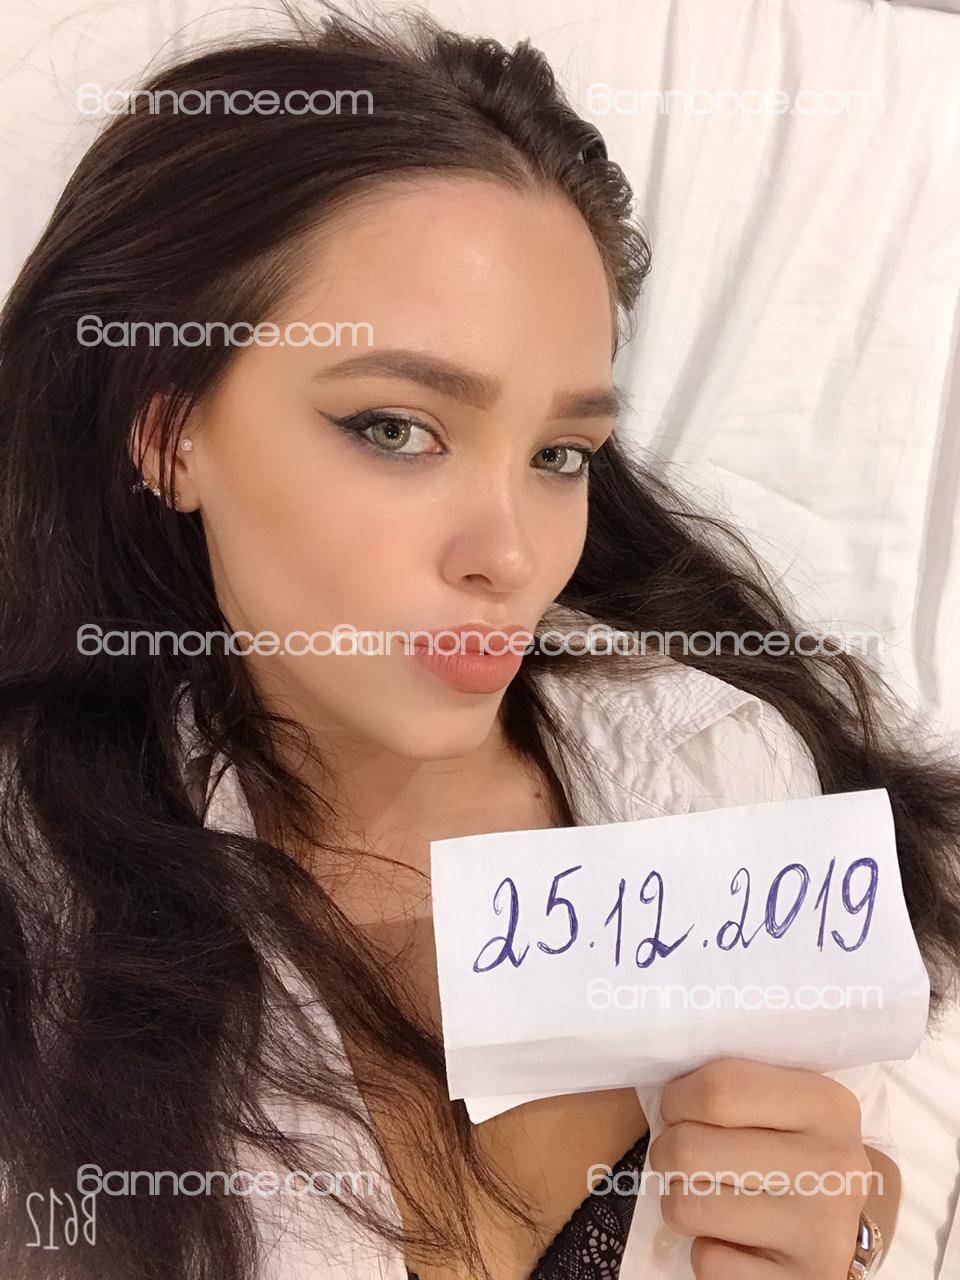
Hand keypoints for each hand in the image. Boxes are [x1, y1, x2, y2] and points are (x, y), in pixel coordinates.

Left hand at [647, 1057, 872, 1278]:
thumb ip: (734, 1085)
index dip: (677, 1098)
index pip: (718, 1088)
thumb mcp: (783, 1101)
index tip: (676, 1108)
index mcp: (827, 1105)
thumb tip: (660, 1081)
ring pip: (687, 1208)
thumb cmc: (793, 1149)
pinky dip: (707, 1252)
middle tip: (679, 1156)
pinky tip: (733, 1240)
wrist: (840, 1229)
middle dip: (667, 1152)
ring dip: (680, 1201)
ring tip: (704, 1195)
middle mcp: (833, 1167)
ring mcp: (822, 1234)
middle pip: (691, 1149)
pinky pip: (707, 1263)